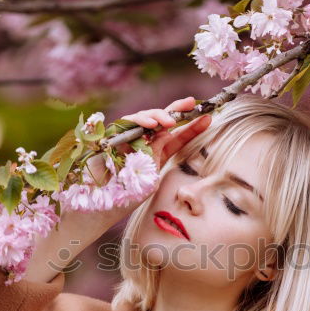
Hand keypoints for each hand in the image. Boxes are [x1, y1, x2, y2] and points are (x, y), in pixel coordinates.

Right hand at [85, 96, 211, 188]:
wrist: (101, 205)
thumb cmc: (126, 196)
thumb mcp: (151, 176)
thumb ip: (159, 155)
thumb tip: (168, 135)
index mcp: (156, 153)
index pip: (177, 137)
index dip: (192, 127)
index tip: (208, 117)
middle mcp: (144, 143)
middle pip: (162, 122)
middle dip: (177, 110)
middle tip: (191, 105)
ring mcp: (128, 138)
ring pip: (145, 118)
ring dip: (159, 115)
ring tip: (170, 120)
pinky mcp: (113, 136)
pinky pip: (128, 123)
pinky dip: (140, 121)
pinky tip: (151, 125)